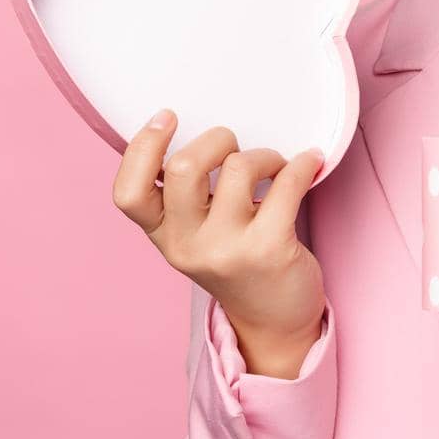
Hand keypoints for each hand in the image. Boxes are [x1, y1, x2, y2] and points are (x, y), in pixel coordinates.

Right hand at [112, 109, 328, 365]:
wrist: (274, 320)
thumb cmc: (238, 261)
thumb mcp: (197, 235)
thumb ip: (186, 198)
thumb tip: (203, 132)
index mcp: (163, 236)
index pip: (128, 193)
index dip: (142, 148)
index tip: (167, 117)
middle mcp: (186, 245)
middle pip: (183, 168)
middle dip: (216, 139)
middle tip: (236, 147)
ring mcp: (226, 250)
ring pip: (237, 168)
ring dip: (265, 155)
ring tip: (277, 167)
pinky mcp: (268, 249)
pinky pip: (286, 184)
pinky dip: (303, 165)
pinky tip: (310, 164)